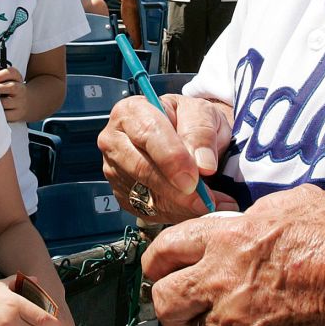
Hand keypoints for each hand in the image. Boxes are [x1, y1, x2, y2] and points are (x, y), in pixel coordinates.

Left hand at [0, 65, 28, 122]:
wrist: (26, 103)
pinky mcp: (17, 114)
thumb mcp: (4, 79)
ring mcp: (20, 102)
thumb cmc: (8, 90)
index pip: (11, 72)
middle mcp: (21, 89)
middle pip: (10, 87)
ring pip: (5, 102)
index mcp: (17, 78)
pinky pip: (5, 114)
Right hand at [97, 94, 238, 223]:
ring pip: (143, 194)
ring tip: (210, 205)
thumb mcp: (204, 114)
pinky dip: (174, 214)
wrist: (186, 139)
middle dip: (175, 188)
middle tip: (205, 200)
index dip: (172, 158)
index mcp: (132, 111)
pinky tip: (194, 209)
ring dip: (178, 205)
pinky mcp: (122, 194)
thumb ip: (202, 134)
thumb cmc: (190, 122)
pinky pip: (146, 211)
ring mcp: (115, 170)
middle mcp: (115, 140)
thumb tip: (203, 166)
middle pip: (141, 168)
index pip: (148, 133)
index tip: (195, 176)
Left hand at [144, 185, 324, 325]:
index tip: (158, 266)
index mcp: (226, 239)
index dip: (156, 259)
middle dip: (166, 300)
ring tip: (227, 319)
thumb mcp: (293, 203)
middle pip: (163, 299)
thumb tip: (242, 222)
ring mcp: (235, 324)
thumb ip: (253, 215)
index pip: (164, 249)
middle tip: (181, 300)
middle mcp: (221, 282)